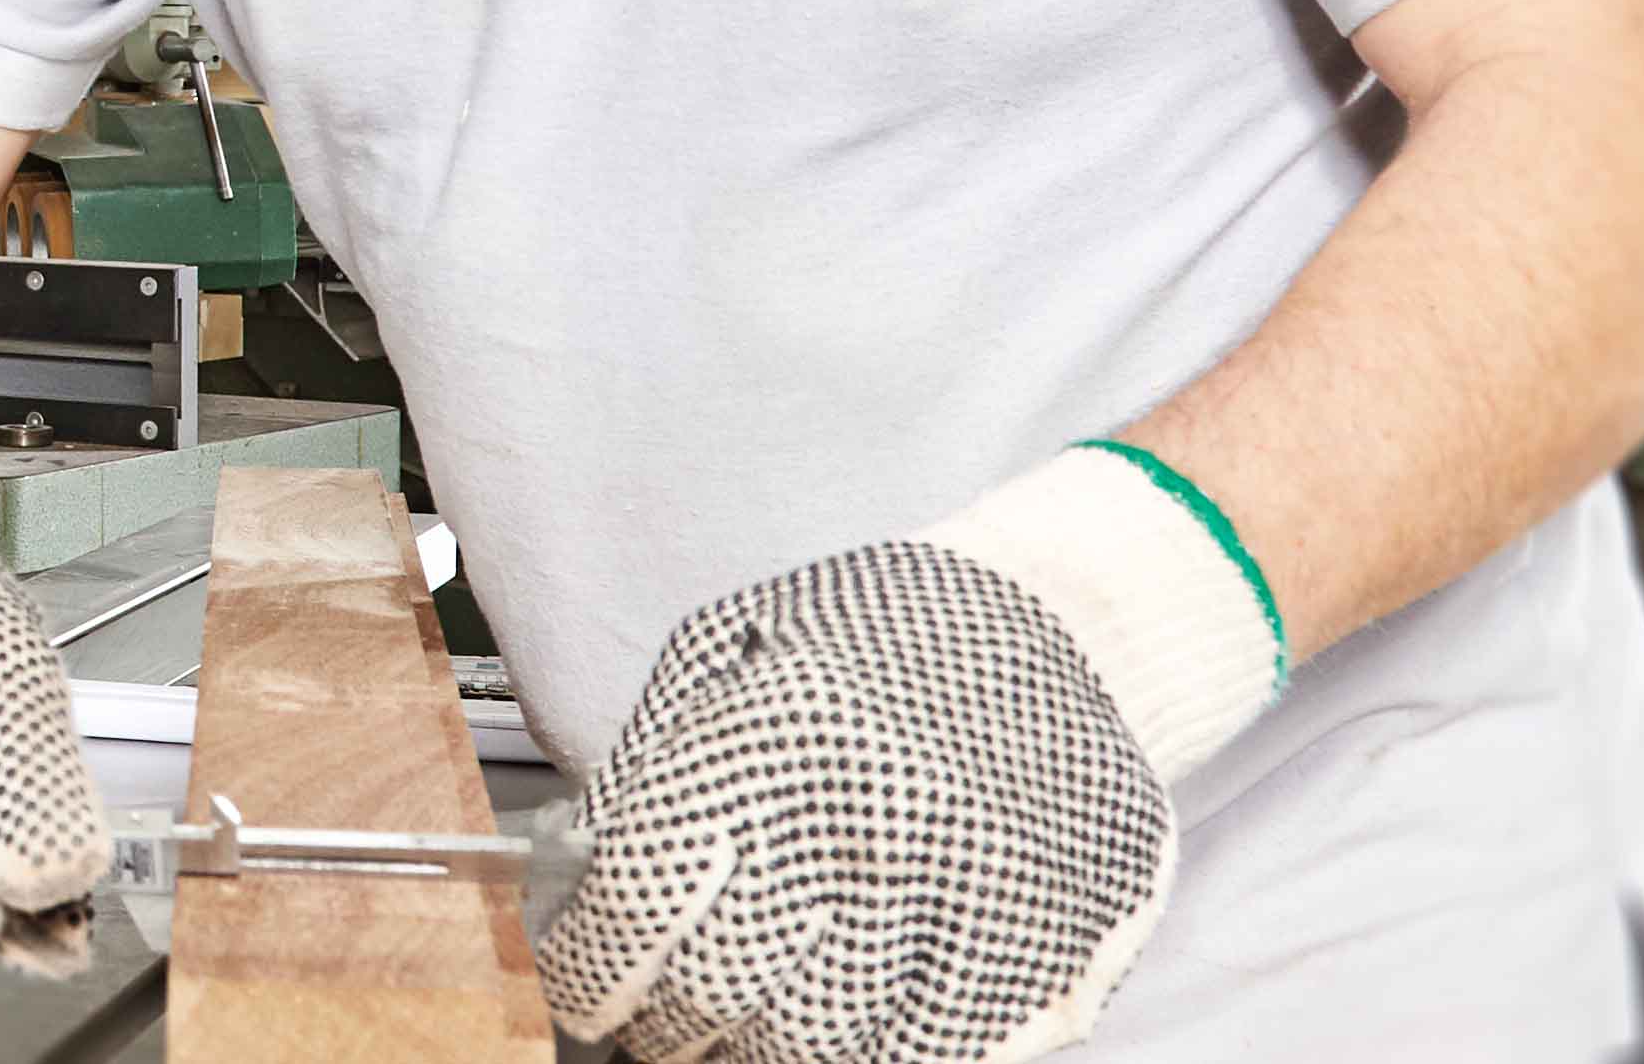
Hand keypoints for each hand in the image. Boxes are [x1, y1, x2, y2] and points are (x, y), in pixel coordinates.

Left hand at [540, 446, 1285, 1063]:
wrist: (1072, 623)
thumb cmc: (883, 637)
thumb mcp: (736, 650)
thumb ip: (649, 768)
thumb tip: (571, 892)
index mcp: (784, 727)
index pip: (641, 904)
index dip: (590, 970)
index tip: (585, 985)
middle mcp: (877, 811)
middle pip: (718, 989)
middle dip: (665, 1023)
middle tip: (657, 1016)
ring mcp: (967, 888)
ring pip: (814, 1043)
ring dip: (753, 1051)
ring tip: (739, 1020)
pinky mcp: (1040, 945)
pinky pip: (919, 1057)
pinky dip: (859, 1053)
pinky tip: (831, 1019)